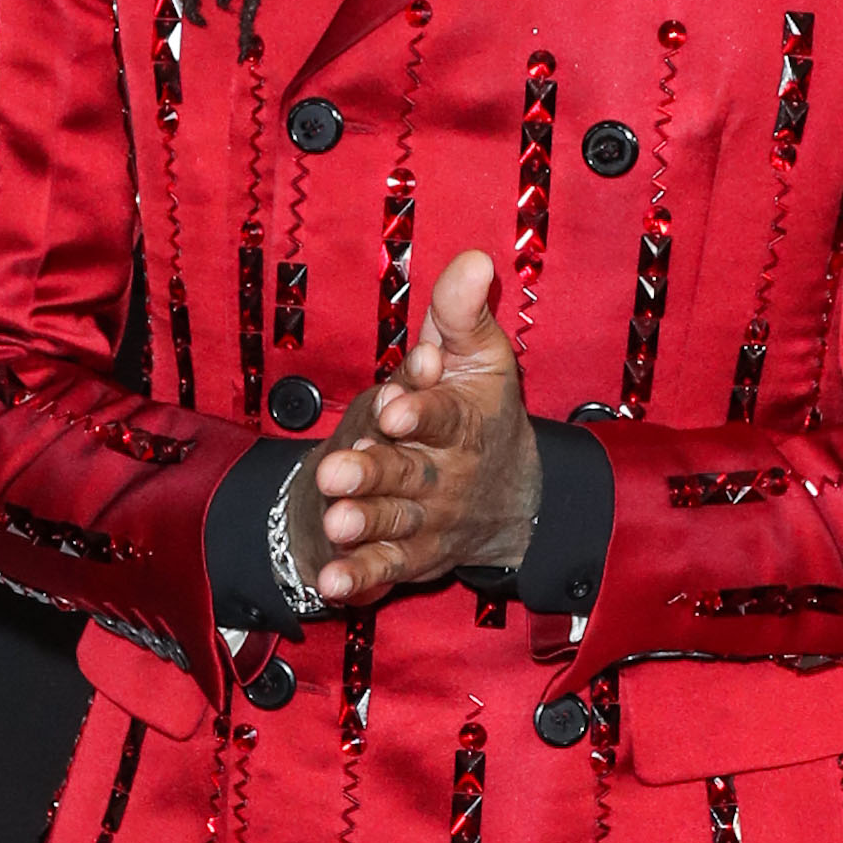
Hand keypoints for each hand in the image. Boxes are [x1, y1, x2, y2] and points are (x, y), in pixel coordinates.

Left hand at [302, 248, 540, 606]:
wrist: (512, 498)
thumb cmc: (479, 411)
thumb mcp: (479, 357)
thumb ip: (461, 313)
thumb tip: (474, 259)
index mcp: (462, 422)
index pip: (444, 416)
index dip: (420, 412)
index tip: (394, 408)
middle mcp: (444, 475)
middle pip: (407, 472)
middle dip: (374, 472)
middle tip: (338, 472)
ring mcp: (426, 520)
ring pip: (393, 522)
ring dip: (365, 523)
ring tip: (336, 521)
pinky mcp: (410, 556)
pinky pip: (384, 570)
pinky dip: (360, 578)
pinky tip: (330, 582)